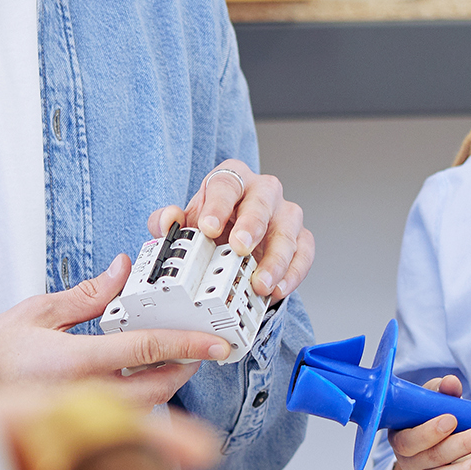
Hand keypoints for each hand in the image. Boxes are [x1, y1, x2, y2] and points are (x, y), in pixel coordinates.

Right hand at [0, 253, 229, 403]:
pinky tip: (147, 382)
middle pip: (157, 387)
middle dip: (185, 368)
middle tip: (201, 348)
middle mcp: (85, 394)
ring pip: (146, 408)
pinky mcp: (81, 424)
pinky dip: (144, 401)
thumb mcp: (41, 311)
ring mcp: (84, 414)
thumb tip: (122, 269)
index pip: (145, 351)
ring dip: (167, 385)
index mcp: (76, 361)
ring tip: (177, 361)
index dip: (186, 345)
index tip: (215, 344)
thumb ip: (87, 295)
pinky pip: (125, 418)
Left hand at [154, 158, 314, 303]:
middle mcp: (262, 191)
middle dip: (252, 225)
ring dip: (275, 259)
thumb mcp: (184, 222)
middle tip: (240, 248)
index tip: (208, 227)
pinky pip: (304, 253)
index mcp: (231, 179)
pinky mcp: (300, 238)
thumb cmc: (211, 226)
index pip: (226, 184)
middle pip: (262, 201)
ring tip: (260, 283)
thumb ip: (166, 220)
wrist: (231, 241)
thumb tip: (167, 220)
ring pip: (287, 230)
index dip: (218, 205)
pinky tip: (278, 289)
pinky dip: (293, 273)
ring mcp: (284, 214)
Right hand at [375, 375, 470, 469]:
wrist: (434, 453)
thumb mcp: (435, 406)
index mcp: (402, 438)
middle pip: (432, 457)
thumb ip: (442, 394)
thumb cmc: (433, 424)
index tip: (452, 419)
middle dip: (462, 444)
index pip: (410, 439)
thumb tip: (451, 382)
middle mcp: (409, 463)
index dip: (429, 431)